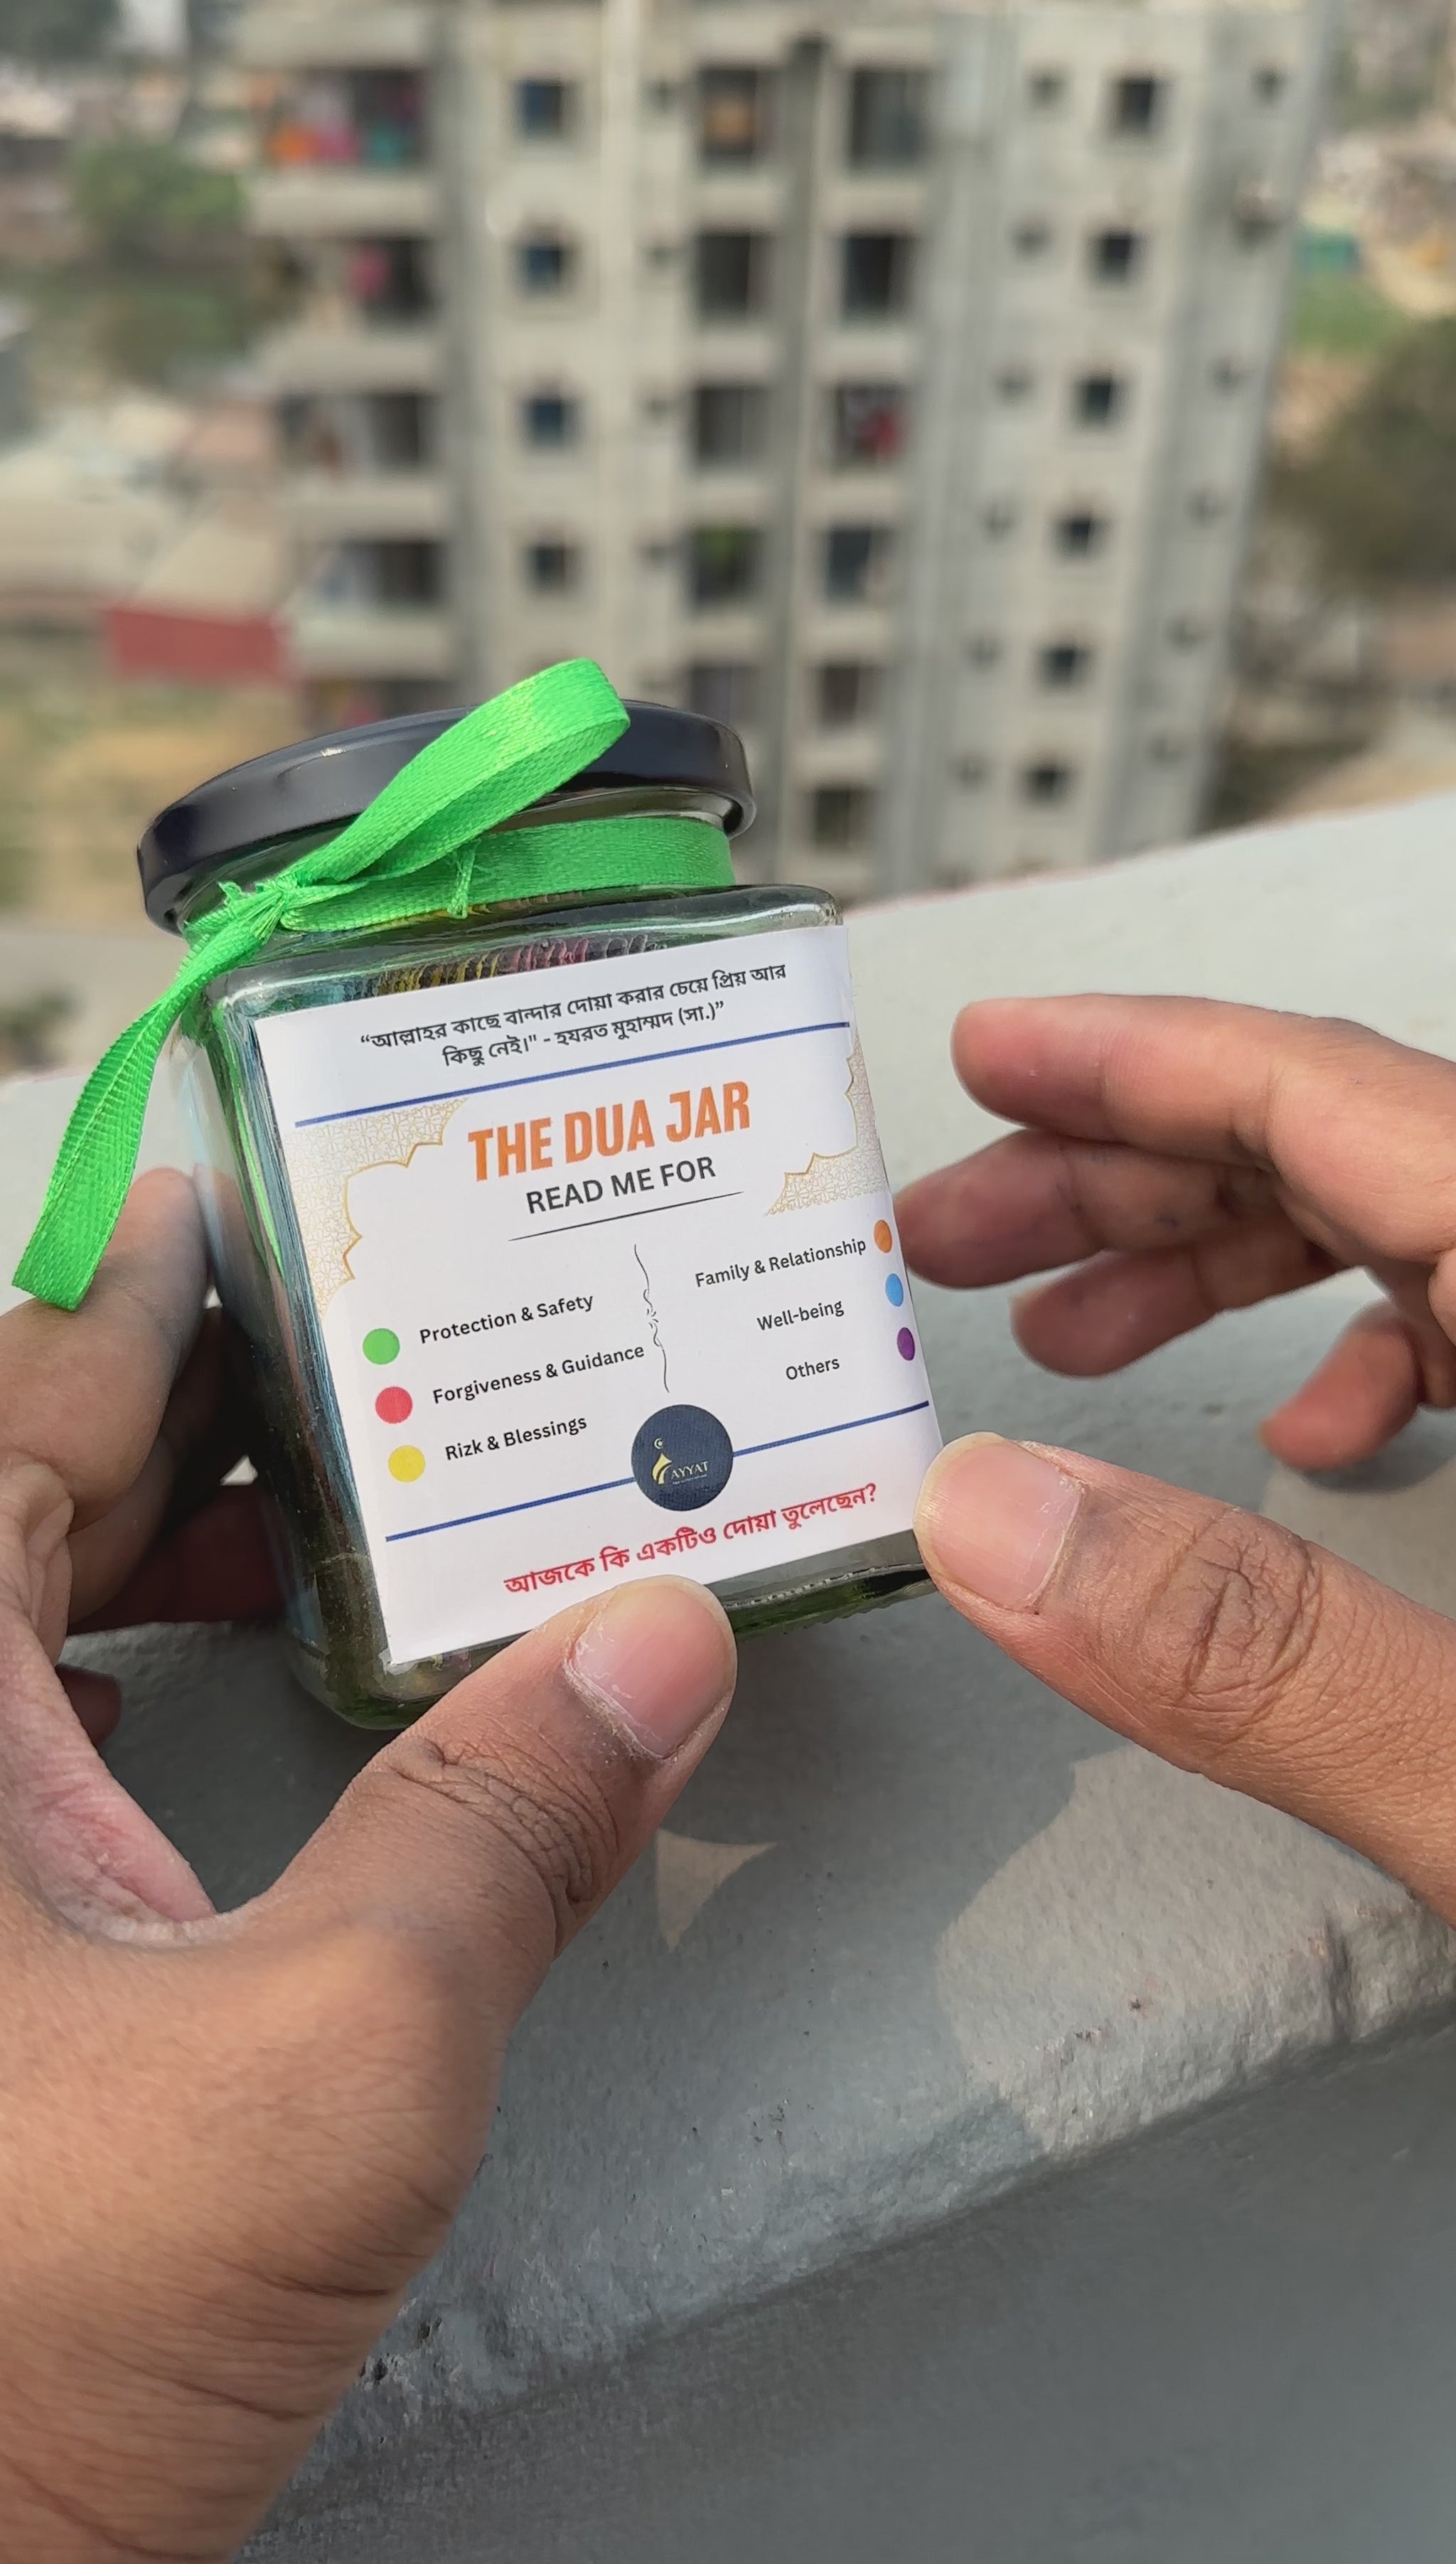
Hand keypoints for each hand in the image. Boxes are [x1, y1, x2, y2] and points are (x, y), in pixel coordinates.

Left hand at [0, 1171, 734, 2560]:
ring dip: (147, 1552)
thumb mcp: (325, 2070)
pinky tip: (216, 1711)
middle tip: (349, 1368)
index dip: (135, 1291)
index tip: (234, 1202)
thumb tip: (654, 1653)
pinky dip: (106, 1680)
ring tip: (319, 1531)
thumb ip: (503, 1831)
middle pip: (2, 1497)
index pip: (10, 1411)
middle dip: (179, 1419)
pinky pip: (3, 1742)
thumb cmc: (16, 2368)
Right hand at [899, 996, 1455, 1926]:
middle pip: (1361, 1150)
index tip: (989, 1053)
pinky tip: (1295, 1439)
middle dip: (1134, 1181)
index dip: (1144, 1060)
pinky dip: (1366, 1348)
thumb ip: (1261, 1653)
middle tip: (951, 1242)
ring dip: (1226, 1265)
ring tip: (1062, 1334)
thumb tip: (987, 1524)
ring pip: (1418, 1225)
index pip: (1345, 1101)